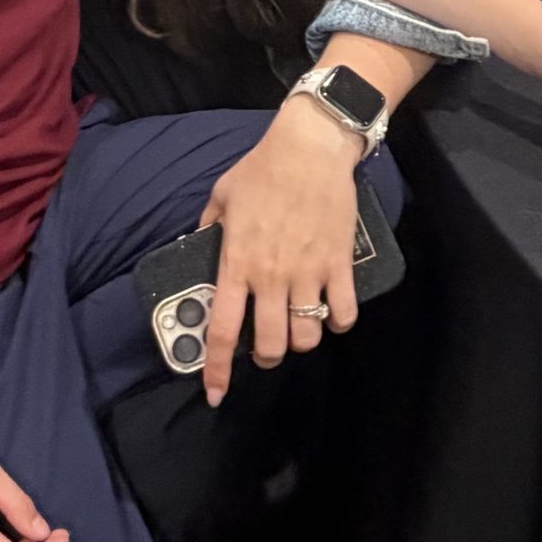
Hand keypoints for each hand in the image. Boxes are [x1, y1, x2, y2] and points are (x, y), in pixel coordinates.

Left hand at [194, 97, 364, 404]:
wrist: (310, 149)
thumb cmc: (262, 170)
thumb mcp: (221, 196)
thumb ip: (207, 227)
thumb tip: (199, 247)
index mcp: (237, 263)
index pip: (225, 331)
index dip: (218, 369)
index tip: (215, 392)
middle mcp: (271, 277)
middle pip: (271, 345)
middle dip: (267, 356)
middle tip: (267, 346)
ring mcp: (308, 273)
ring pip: (307, 336)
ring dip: (301, 341)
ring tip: (298, 327)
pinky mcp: (339, 265)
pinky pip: (343, 313)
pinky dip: (337, 322)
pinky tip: (330, 314)